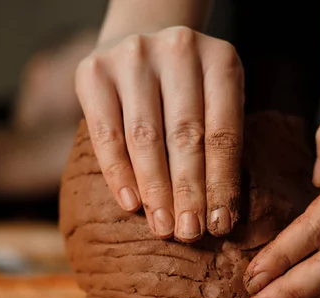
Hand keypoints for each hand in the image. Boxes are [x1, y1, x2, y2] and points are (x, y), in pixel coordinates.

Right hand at [75, 26, 243, 241]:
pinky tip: (131, 203)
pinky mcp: (95, 70)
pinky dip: (118, 172)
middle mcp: (179, 50)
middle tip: (190, 233)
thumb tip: (219, 213)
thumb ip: (218, 140)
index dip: (222, 182)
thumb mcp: (215, 101)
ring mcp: (133, 55)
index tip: (221, 224)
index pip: (224, 132)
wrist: (140, 43)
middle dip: (189, 191)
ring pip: (145, 137)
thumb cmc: (187, 88)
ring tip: (163, 226)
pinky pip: (106, 132)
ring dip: (155, 189)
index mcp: (220, 60)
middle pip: (186, 135)